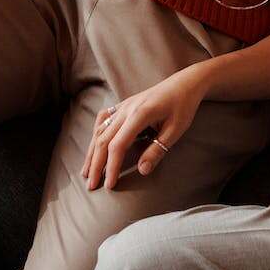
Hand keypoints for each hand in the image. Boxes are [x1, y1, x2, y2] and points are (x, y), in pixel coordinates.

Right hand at [82, 71, 205, 190]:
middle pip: (103, 139)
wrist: (184, 84)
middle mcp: (126, 109)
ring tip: (85, 171)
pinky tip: (93, 146)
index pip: (118, 145)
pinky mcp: (122, 105)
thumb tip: (142, 170)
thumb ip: (157, 150)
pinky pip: (102, 119)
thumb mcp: (175, 131)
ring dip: (91, 152)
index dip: (112, 166)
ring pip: (99, 130)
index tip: (109, 185)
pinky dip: (95, 134)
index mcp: (139, 115)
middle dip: (95, 164)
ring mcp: (122, 106)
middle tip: (91, 186)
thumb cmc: (183, 107)